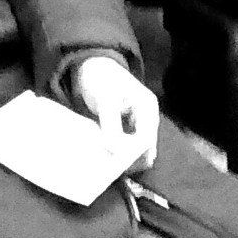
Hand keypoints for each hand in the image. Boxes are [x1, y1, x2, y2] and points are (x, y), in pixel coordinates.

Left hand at [72, 56, 159, 172]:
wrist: (90, 66)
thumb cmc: (99, 78)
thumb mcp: (105, 100)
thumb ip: (111, 125)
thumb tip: (115, 152)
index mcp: (148, 107)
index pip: (146, 138)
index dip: (133, 154)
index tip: (116, 165)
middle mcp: (147, 116)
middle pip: (145, 146)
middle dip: (131, 159)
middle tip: (112, 171)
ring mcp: (139, 121)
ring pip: (137, 147)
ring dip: (126, 157)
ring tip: (109, 168)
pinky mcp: (128, 126)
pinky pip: (128, 144)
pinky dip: (120, 151)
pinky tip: (109, 160)